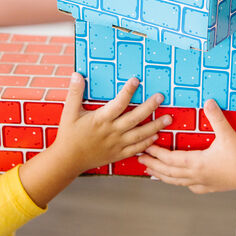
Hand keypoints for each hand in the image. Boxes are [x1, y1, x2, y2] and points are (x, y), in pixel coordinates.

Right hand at [52, 73, 171, 174]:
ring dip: (155, 126)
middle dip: (149, 107)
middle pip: (134, 118)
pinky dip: (147, 143)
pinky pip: (136, 149)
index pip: (118, 103)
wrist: (67, 161)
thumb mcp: (69, 112)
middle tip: (160, 97)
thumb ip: (75, 93)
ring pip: (139, 135)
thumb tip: (77, 74)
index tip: (136, 80)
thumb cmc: (69, 135)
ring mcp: (116, 144)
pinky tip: (157, 135)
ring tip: (168, 118)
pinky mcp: (118, 154)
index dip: (128, 91)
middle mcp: (111, 132)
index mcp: (100, 120)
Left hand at [138, 99, 235, 193]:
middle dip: (152, 164)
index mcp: (197, 163)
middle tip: (138, 157)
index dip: (156, 153)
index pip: (169, 159)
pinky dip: (176, 181)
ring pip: (174, 181)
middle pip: (167, 172)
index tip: (145, 146)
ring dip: (160, 174)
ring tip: (149, 170)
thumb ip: (216, 117)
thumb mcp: (228, 135)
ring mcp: (201, 183)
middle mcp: (195, 176)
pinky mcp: (207, 188)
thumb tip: (208, 101)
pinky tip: (176, 179)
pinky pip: (186, 185)